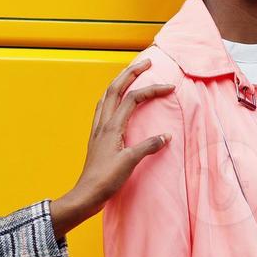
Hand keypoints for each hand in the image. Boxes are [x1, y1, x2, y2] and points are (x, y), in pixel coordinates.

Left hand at [50, 58, 174, 239]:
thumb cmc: (107, 180)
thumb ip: (148, 146)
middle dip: (130, 72)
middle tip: (146, 62)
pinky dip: (111, 98)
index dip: (152, 89)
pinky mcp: (96, 138)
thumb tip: (166, 136)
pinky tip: (114, 102)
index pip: (133, 98)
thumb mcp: (131, 162)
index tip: (170, 87)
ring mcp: (97, 129)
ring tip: (131, 74)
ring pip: (106, 96)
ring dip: (119, 82)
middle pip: (115, 88)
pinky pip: (102, 109)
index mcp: (112, 126)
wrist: (87, 194)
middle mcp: (102, 123)